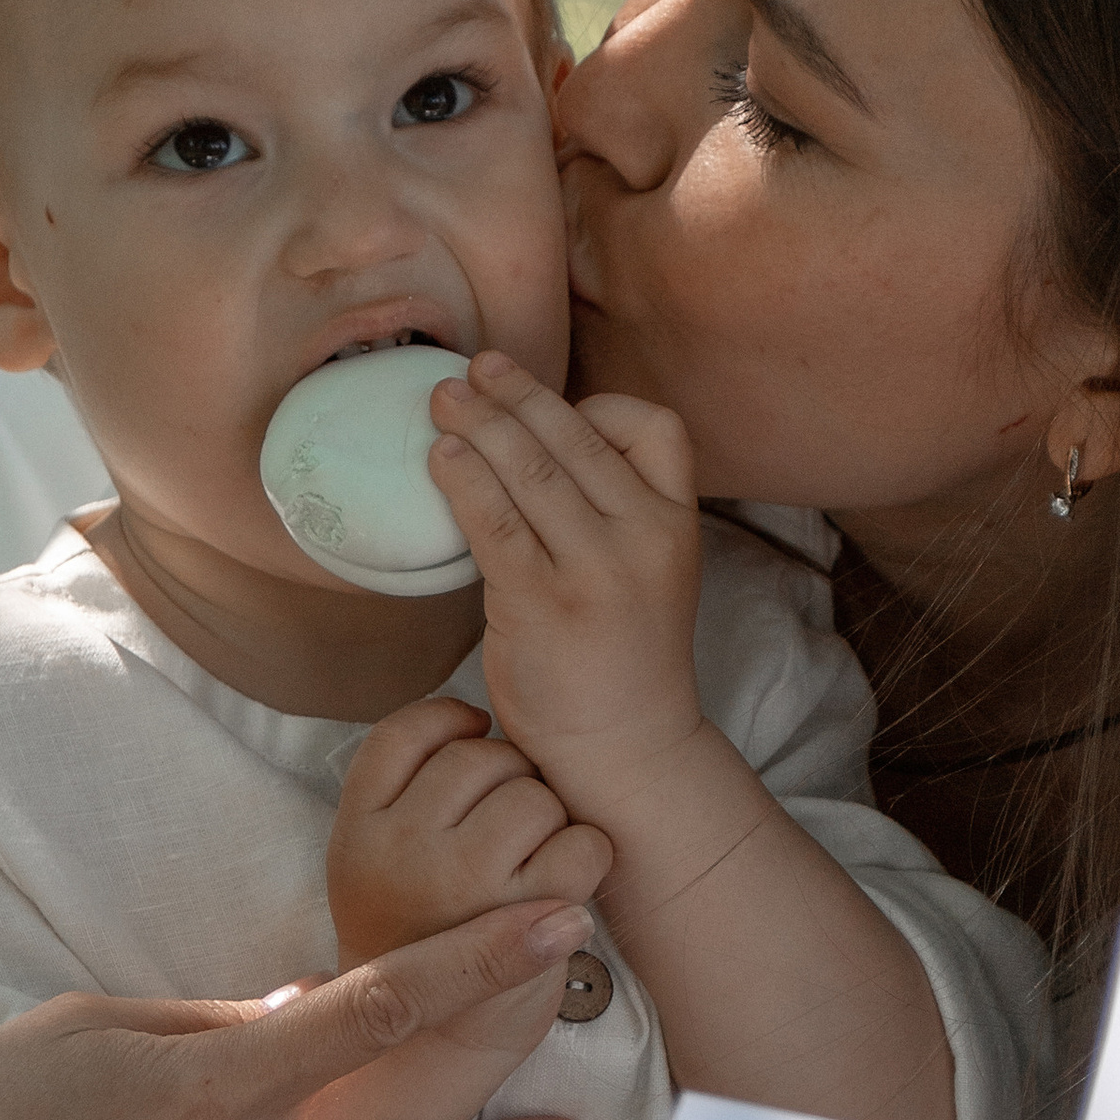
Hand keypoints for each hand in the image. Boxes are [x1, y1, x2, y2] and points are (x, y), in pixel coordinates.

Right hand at [327, 695, 611, 963]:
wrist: (434, 1051)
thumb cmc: (422, 941)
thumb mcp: (375, 863)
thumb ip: (404, 794)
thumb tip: (481, 718)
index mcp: (355, 833)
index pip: (407, 730)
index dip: (455, 723)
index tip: (475, 744)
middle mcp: (396, 853)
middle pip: (482, 757)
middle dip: (513, 781)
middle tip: (508, 834)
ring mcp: (456, 885)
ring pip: (535, 796)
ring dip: (552, 822)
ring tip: (531, 867)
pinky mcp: (519, 924)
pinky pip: (582, 845)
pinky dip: (589, 858)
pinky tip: (566, 887)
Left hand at [427, 352, 705, 822]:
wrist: (625, 750)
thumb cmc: (622, 659)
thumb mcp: (647, 571)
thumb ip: (610, 512)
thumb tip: (528, 444)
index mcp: (677, 524)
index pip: (655, 426)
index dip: (600, 408)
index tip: (558, 414)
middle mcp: (644, 538)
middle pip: (576, 436)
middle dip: (516, 393)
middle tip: (472, 369)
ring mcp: (595, 570)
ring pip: (530, 468)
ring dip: (479, 423)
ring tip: (442, 401)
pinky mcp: (541, 603)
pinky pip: (493, 521)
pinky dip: (463, 480)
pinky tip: (442, 460)